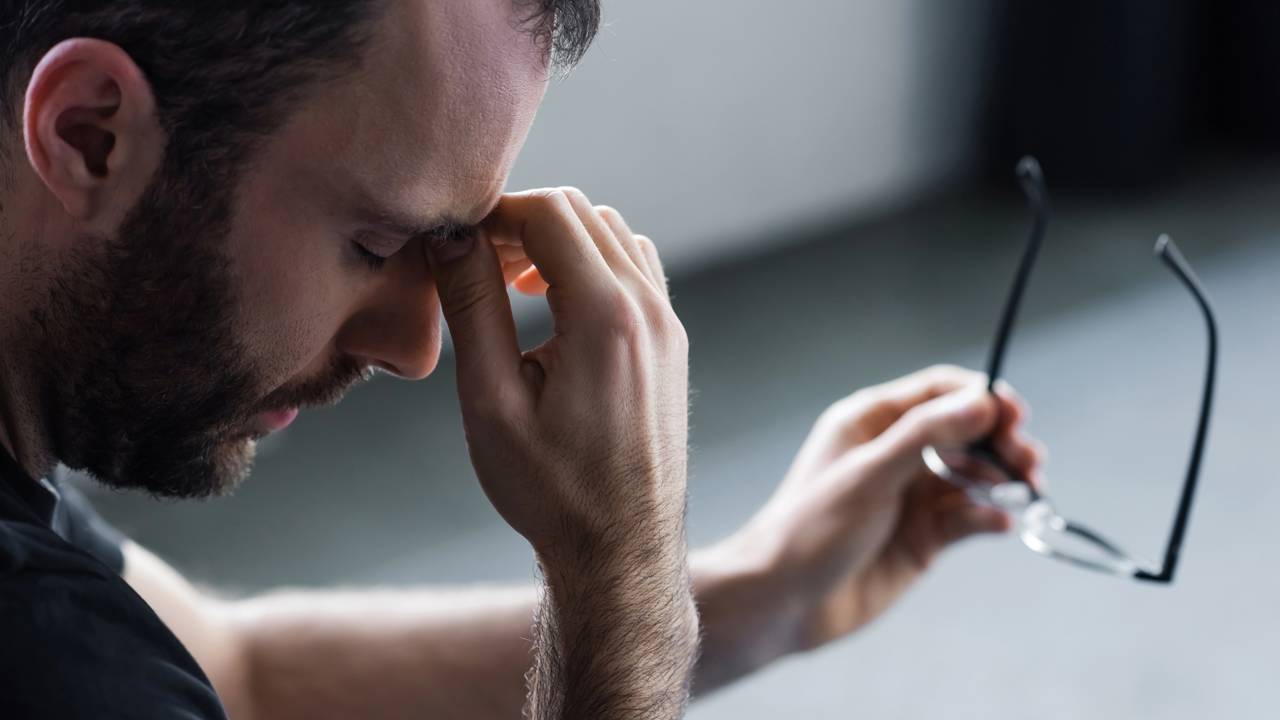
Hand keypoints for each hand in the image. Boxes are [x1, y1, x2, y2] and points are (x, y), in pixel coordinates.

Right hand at [427, 187, 684, 564]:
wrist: (620, 549)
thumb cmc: (550, 490)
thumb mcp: (490, 401)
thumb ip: (472, 307)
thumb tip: (450, 236)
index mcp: (607, 317)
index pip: (549, 212)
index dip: (494, 215)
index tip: (455, 247)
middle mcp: (650, 309)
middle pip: (582, 212)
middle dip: (523, 223)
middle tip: (477, 267)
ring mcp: (669, 325)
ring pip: (613, 234)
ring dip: (560, 241)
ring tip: (513, 286)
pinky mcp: (672, 343)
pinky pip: (635, 269)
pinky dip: (594, 265)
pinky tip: (557, 309)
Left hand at [692, 365, 1041, 689]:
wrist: (783, 602)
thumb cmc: (810, 530)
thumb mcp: (869, 475)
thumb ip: (925, 436)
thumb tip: (982, 402)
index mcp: (871, 423)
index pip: (939, 392)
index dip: (980, 398)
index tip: (1016, 415)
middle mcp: (894, 454)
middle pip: (966, 433)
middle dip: (1001, 443)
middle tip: (1028, 461)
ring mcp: (910, 497)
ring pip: (973, 477)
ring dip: (1002, 481)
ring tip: (1026, 490)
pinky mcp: (922, 538)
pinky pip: (967, 519)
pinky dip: (988, 517)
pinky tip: (1000, 524)